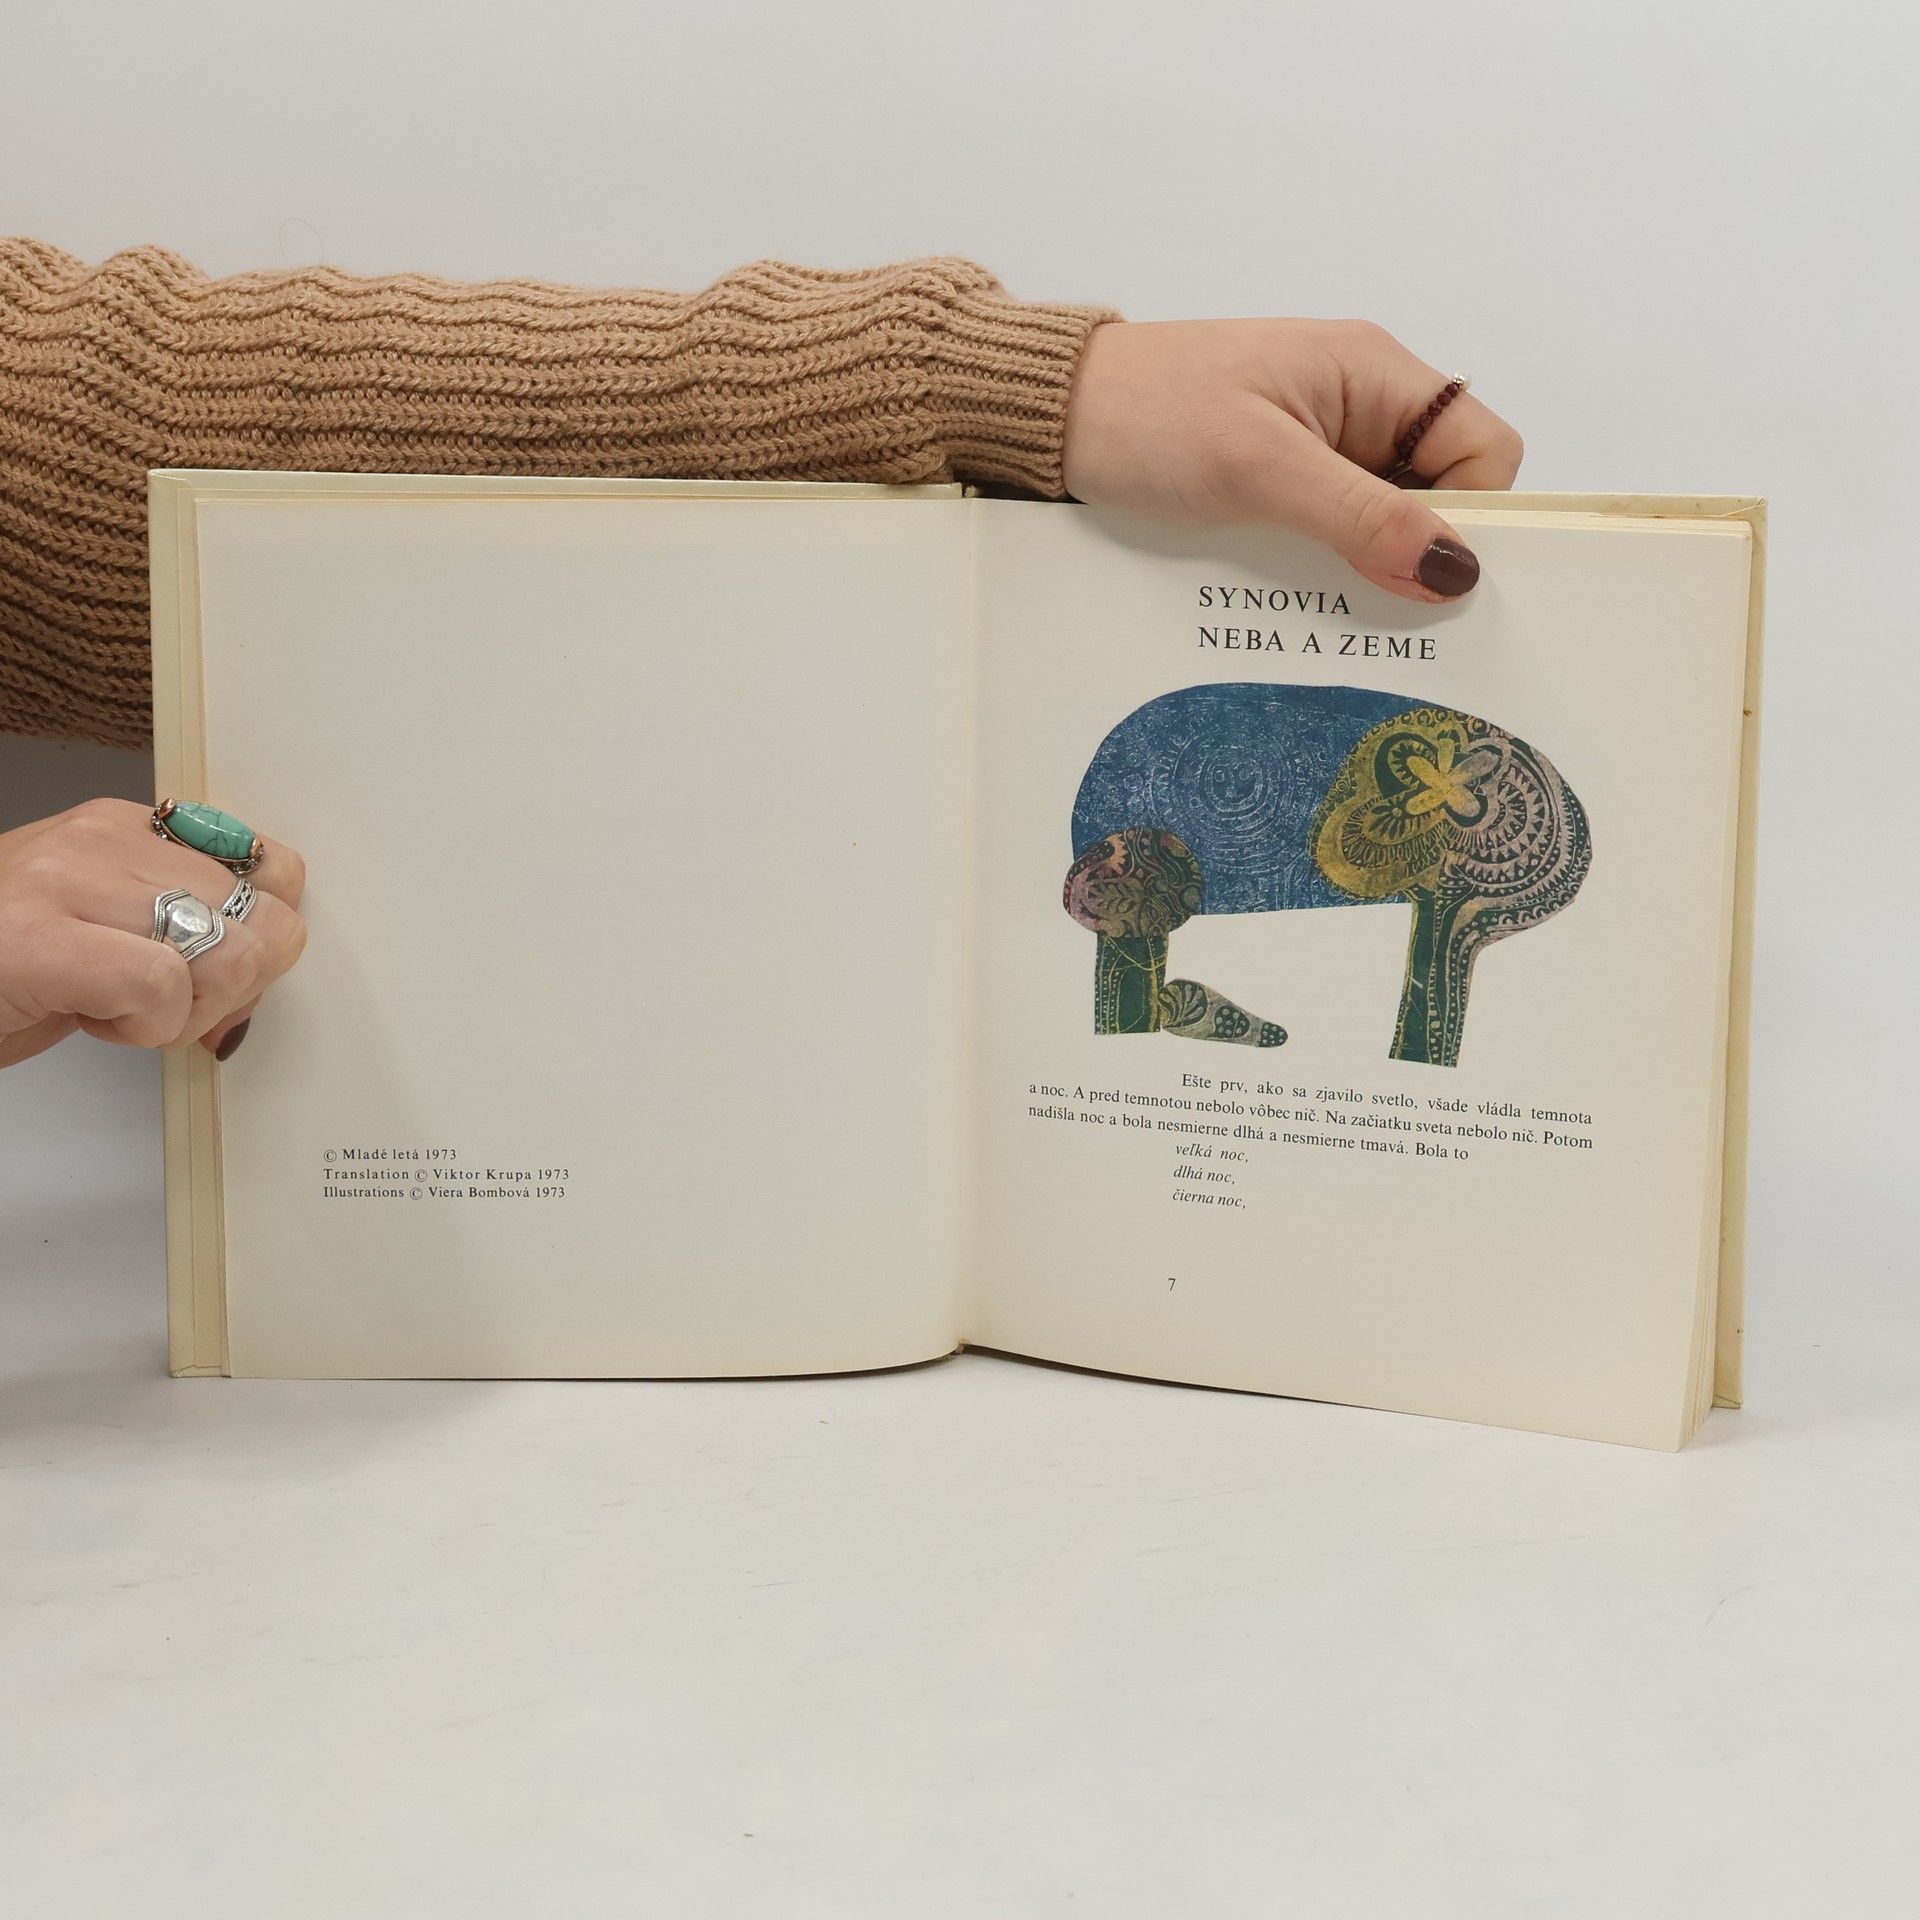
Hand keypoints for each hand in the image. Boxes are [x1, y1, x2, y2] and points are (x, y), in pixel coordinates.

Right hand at [0, 799, 306, 1069]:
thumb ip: (186, 925)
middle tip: (166, 1009)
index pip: (275, 869)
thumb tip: (271, 957)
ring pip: (227, 953)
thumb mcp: (106, 928)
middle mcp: (103, 839)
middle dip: (234, 988)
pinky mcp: (43, 937)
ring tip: (122, 1013)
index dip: (264, 941)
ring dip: (188, 1013)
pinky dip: (146, 1028)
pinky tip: (95, 1021)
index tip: (217, 979)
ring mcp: (69, 880)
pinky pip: (162, 986)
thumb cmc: (0, 970)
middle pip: (262, 920)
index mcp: (127, 827)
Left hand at [1061, 318, 1524, 601]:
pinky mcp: (1273, 480)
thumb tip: (1455, 569)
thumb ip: (1359, 516)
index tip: (1429, 578)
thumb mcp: (1259, 468)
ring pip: (1381, 520)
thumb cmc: (1147, 417)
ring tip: (1332, 617)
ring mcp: (1315, 444)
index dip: (1475, 514)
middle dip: (1420, 553)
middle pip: (1439, 490)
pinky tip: (1296, 602)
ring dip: (1366, 569)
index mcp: (1373, 373)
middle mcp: (1359, 404)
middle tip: (1385, 619)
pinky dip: (1322, 568)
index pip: (1482, 446)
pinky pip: (1327, 532)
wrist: (1050, 414)